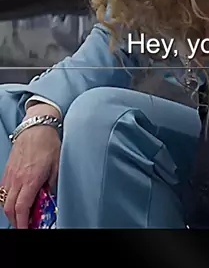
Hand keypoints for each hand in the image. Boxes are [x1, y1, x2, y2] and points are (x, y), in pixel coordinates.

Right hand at [0, 106, 60, 228]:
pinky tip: (17, 199)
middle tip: (26, 225)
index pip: (22, 208)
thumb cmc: (48, 144)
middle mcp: (17, 179)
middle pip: (10, 208)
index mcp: (31, 179)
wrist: (36, 126)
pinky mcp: (7, 170)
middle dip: (16, 221)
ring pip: (5, 201)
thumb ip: (51, 185)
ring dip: (12, 211)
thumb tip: (49, 199)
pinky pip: (3, 190)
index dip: (23, 223)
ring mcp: (10, 174)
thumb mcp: (56, 166)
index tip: (27, 229)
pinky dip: (8, 199)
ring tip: (22, 214)